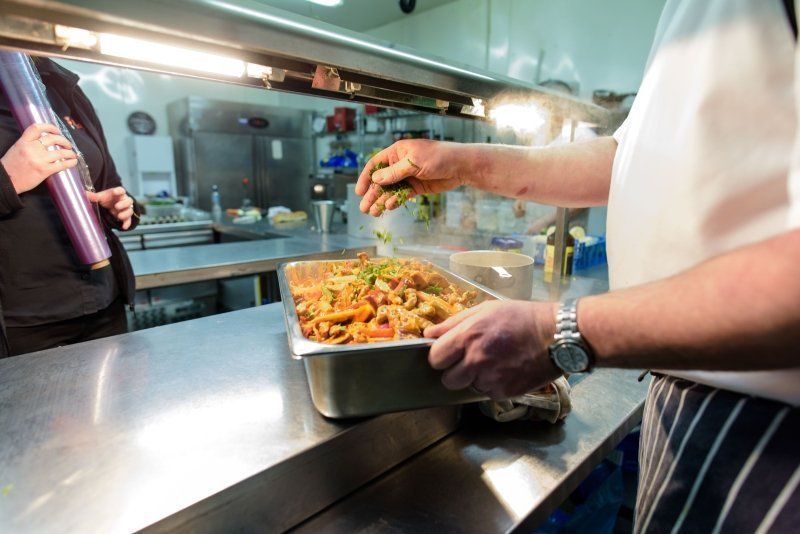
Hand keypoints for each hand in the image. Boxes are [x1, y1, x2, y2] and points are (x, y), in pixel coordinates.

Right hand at [0, 123, 77, 193]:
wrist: (6, 181)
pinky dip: (70, 162)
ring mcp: (39, 159)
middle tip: (68, 145)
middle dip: (64, 141)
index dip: (50, 127)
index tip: (57, 130)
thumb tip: (44, 141)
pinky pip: (62, 165)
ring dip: (70, 153)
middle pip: (53, 139)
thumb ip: (29, 143)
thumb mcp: (17, 149)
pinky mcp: (44, 170)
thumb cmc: (12, 166)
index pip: (37, 128)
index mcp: (23, 142)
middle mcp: (31, 148)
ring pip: (60, 152)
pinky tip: (73, 162)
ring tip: (73, 154)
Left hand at [87, 186, 134, 229]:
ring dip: (126, 213)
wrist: (111, 206)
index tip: (115, 192)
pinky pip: (129, 220)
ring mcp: (126, 209)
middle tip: (116, 206)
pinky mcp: (126, 217)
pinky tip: (123, 227)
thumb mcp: (100, 197)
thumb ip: (93, 196)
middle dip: (124, 204)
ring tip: (119, 216)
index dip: (119, 191)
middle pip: (129, 201)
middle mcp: (124, 201)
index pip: (121, 190)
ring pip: (130, 210)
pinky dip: (127, 223)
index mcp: (118, 194)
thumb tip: (83, 193)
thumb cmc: (107, 199)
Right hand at [355, 139, 465, 215]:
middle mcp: (400, 164)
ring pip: (391, 190)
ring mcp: (408, 176)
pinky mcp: (417, 187)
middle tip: (363, 208)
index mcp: (397, 152)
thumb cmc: (439, 157)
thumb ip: (394, 172)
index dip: (366, 178)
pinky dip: (395, 201)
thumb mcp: (414, 163)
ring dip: (382, 200)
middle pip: (381, 180)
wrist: (461, 166)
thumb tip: (376, 179)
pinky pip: (402, 195)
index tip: (359, 191)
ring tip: (374, 213)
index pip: (376, 164)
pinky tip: (389, 207)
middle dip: (372, 194)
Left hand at [424, 300, 561, 398]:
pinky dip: (492, 384)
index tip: (448, 354)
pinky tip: (505, 369)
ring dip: (474, 378)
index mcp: (468, 336)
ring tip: (493, 362)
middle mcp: (477, 359)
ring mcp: (491, 378)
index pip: (435, 358)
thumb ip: (454, 323)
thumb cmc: (521, 317)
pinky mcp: (504, 392)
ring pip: (467, 387)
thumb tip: (429, 334)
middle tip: (469, 361)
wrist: (556, 334)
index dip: (440, 356)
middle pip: (447, 380)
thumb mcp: (486, 310)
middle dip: (454, 372)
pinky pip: (486, 392)